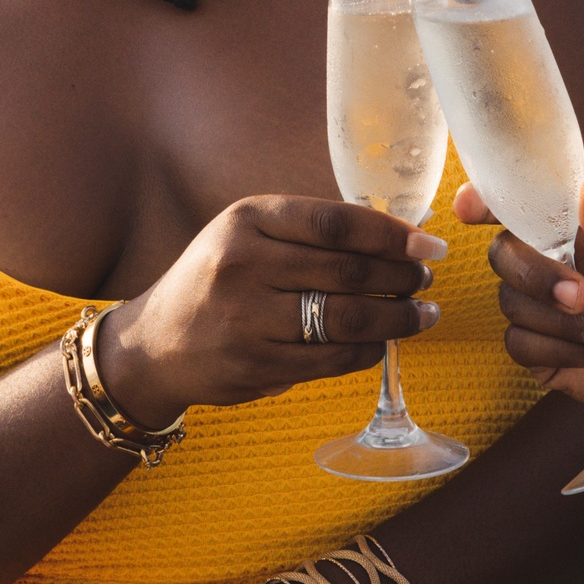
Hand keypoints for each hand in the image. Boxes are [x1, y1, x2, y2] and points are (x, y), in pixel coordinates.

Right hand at [100, 196, 446, 421]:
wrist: (155, 343)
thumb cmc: (220, 278)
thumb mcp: (249, 234)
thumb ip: (311, 231)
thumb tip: (400, 236)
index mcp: (247, 219)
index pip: (336, 223)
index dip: (391, 235)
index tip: (428, 246)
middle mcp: (243, 264)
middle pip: (348, 272)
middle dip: (402, 278)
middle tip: (427, 281)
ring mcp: (246, 318)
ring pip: (346, 319)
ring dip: (397, 318)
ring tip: (421, 314)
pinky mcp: (254, 364)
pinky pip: (331, 358)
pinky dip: (369, 351)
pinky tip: (384, 342)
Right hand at [457, 177, 583, 431]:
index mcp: (577, 226)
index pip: (522, 204)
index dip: (487, 201)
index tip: (469, 207)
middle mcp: (552, 261)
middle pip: (503, 254)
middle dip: (537, 276)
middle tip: (583, 296)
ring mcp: (544, 307)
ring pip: (510, 303)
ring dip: (561, 322)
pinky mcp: (542, 351)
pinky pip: (519, 344)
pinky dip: (557, 349)